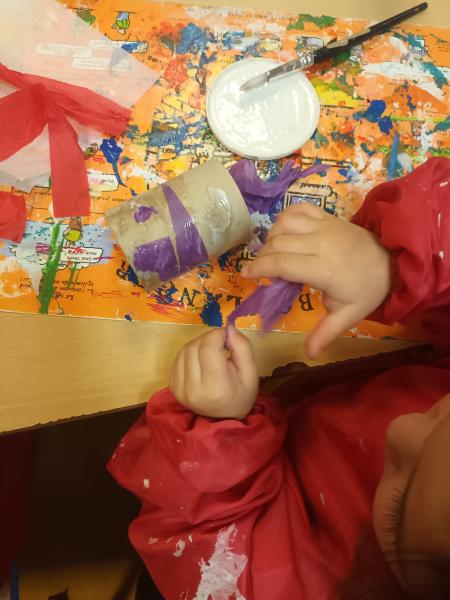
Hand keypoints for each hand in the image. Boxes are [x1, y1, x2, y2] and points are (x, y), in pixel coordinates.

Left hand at [170, 327, 258, 418]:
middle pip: (195, 347)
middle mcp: (193, 389)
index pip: (208, 348)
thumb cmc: (241, 395)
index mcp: (215, 386)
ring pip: (184, 350)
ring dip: (198, 344)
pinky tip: (200, 360)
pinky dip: (189, 353)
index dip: (217, 335)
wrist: (224, 418)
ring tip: (211, 352)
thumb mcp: (251, 372)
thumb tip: (228, 327)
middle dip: (208, 338)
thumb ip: (242, 347)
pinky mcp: (173, 387)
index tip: (226, 336)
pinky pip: (178, 359)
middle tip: (220, 343)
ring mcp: (180, 389)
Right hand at [241, 203, 390, 358]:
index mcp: (323, 269)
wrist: (391, 262)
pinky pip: (298, 208)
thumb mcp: (348, 315)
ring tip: (271, 252)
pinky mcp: (328, 216)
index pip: (282, 263)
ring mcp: (324, 226)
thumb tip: (309, 355)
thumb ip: (326, 333)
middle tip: (259, 270)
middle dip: (262, 257)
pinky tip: (283, 230)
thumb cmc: (366, 290)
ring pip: (284, 223)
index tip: (246, 274)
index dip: (259, 268)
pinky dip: (285, 217)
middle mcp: (321, 243)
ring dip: (271, 236)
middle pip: (278, 244)